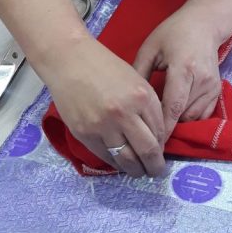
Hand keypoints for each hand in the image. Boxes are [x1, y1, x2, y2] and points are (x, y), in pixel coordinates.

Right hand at [44, 35, 165, 177]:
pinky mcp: (85, 134)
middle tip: (156, 171)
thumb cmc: (104, 66)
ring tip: (139, 172)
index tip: (161, 152)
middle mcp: (124, 114)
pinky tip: (120, 163)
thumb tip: (156, 136)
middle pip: (147, 151)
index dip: (162, 146)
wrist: (69, 61)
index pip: (160, 132)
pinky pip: (105, 156)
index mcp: (142, 97)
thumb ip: (148, 106)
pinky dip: (116, 163)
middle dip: (155, 166)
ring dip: (136, 170)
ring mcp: (103, 126)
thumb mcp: (136, 80)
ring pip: (126, 160)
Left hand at [134, 9, 221, 142]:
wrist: (204, 24)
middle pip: (183, 115)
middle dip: (166, 127)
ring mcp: (212, 87)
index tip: (149, 141)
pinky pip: (202, 115)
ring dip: (177, 122)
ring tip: (160, 122)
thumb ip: (139, 74)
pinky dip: (188, 118)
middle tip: (148, 133)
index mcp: (183, 68)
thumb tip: (128, 102)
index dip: (162, 127)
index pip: (173, 106)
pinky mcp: (217, 91)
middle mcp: (202, 80)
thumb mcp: (150, 49)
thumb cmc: (172, 33)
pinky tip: (175, 114)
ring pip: (193, 118)